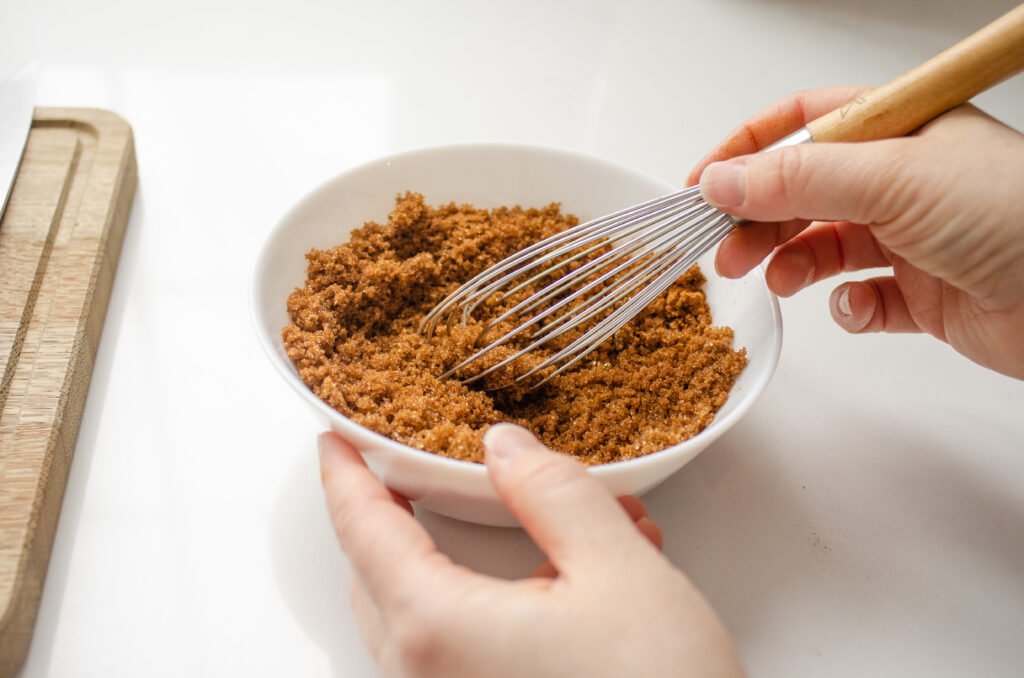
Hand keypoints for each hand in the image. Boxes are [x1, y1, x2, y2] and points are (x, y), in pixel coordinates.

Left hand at [318, 425, 745, 677]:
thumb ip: (553, 494)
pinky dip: (477, 603)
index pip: (363, 531)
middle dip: (387, 516)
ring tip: (497, 512)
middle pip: (377, 576)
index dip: (346, 475)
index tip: (338, 439)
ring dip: (442, 559)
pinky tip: (547, 576)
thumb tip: (507, 449)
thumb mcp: (618, 572)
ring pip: (415, 617)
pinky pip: (454, 652)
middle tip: (404, 469)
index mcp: (439, 630)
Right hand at [687, 86, 1023, 378]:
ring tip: (773, 281)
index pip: (805, 122)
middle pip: (803, 191)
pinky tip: (858, 306)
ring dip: (791, 263)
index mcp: (899, 129)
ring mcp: (912, 237)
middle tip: (723, 249)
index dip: (749, 148)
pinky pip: (862, 298)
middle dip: (758, 218)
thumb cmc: (1013, 216)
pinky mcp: (923, 294)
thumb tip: (721, 181)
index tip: (704, 184)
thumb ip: (796, 181)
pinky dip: (848, 306)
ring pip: (824, 246)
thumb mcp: (892, 178)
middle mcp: (902, 180)